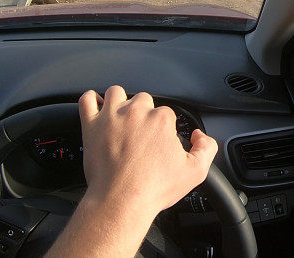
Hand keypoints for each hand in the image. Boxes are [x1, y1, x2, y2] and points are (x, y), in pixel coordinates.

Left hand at [78, 86, 217, 213]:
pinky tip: (97, 110)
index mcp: (161, 120)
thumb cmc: (153, 188)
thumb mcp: (195, 172)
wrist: (121, 201)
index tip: (159, 140)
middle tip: (141, 133)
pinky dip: (91, 101)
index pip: (166, 112)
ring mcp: (111, 116)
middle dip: (143, 112)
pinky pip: (86, 100)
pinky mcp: (91, 125)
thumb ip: (206, 148)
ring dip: (119, 102)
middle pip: (142, 99)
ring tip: (121, 118)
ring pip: (116, 92)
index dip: (163, 126)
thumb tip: (200, 136)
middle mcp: (136, 112)